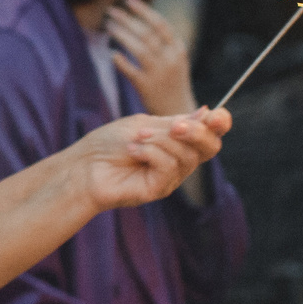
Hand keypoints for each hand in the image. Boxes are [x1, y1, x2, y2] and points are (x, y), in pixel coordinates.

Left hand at [64, 104, 230, 210]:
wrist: (82, 166)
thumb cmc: (107, 144)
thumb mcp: (143, 125)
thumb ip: (175, 123)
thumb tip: (207, 114)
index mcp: (178, 139)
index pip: (211, 133)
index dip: (220, 123)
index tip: (216, 115)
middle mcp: (179, 159)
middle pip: (210, 147)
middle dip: (197, 132)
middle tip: (174, 126)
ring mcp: (171, 176)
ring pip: (187, 155)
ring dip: (160, 141)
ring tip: (136, 140)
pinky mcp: (159, 189)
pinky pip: (170, 167)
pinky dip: (151, 154)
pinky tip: (132, 152)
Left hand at [107, 0, 195, 115]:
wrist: (179, 112)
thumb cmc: (172, 83)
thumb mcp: (174, 60)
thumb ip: (161, 43)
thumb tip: (140, 21)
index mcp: (179, 49)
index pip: (161, 24)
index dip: (144, 10)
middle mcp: (171, 59)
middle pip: (147, 34)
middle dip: (127, 19)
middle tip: (110, 10)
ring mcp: (160, 74)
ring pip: (139, 49)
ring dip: (122, 35)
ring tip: (107, 26)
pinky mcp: (148, 88)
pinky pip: (131, 71)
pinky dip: (121, 61)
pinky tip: (111, 53)